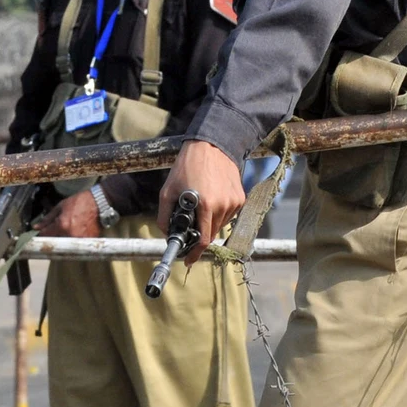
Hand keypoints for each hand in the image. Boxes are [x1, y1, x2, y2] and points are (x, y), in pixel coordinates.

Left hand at [33, 190, 102, 238]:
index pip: (46, 235)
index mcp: (62, 225)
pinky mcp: (87, 242)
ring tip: (70, 227)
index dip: (41, 233)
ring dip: (64, 238)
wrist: (99, 203)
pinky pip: (76, 244)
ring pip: (65, 244)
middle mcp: (70, 235)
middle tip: (59, 227)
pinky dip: (74, 238)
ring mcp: (79, 240)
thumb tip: (36, 227)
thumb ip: (48, 218)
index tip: (40, 232)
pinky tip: (77, 229)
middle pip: (55, 241)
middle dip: (54, 235)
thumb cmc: (80, 202)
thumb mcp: (61, 206)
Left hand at [161, 140, 243, 261]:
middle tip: (189, 226)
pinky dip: (218, 214)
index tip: (188, 260)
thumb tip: (167, 235)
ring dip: (209, 223)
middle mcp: (223, 206)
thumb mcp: (168, 191)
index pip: (204, 240)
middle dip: (199, 234)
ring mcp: (234, 202)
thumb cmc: (187, 167)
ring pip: (220, 225)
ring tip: (200, 206)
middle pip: (211, 234)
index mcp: (205, 205)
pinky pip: (228, 215)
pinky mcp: (240, 198)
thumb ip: (165, 216)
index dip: (195, 253)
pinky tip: (211, 199)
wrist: (212, 146)